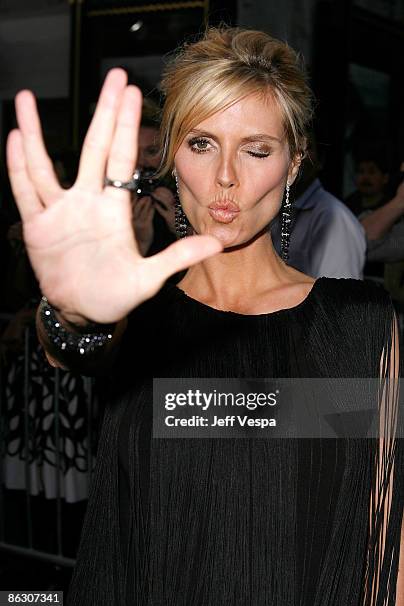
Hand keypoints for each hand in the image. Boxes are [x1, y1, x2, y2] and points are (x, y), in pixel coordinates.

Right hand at [7, 69, 221, 324]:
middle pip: (93, 148)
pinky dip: (18, 167)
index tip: (133, 92)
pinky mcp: (37, 226)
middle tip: (113, 77)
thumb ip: (179, 257)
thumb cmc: (116, 294)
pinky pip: (26, 192)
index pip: (121, 158)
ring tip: (25, 99)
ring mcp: (60, 212)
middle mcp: (87, 202)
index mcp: (114, 209)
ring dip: (35, 132)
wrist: (83, 312)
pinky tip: (14, 138)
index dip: (127, 125)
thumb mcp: (149, 278)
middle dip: (103, 113)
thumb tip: (218, 243)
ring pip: (45, 165)